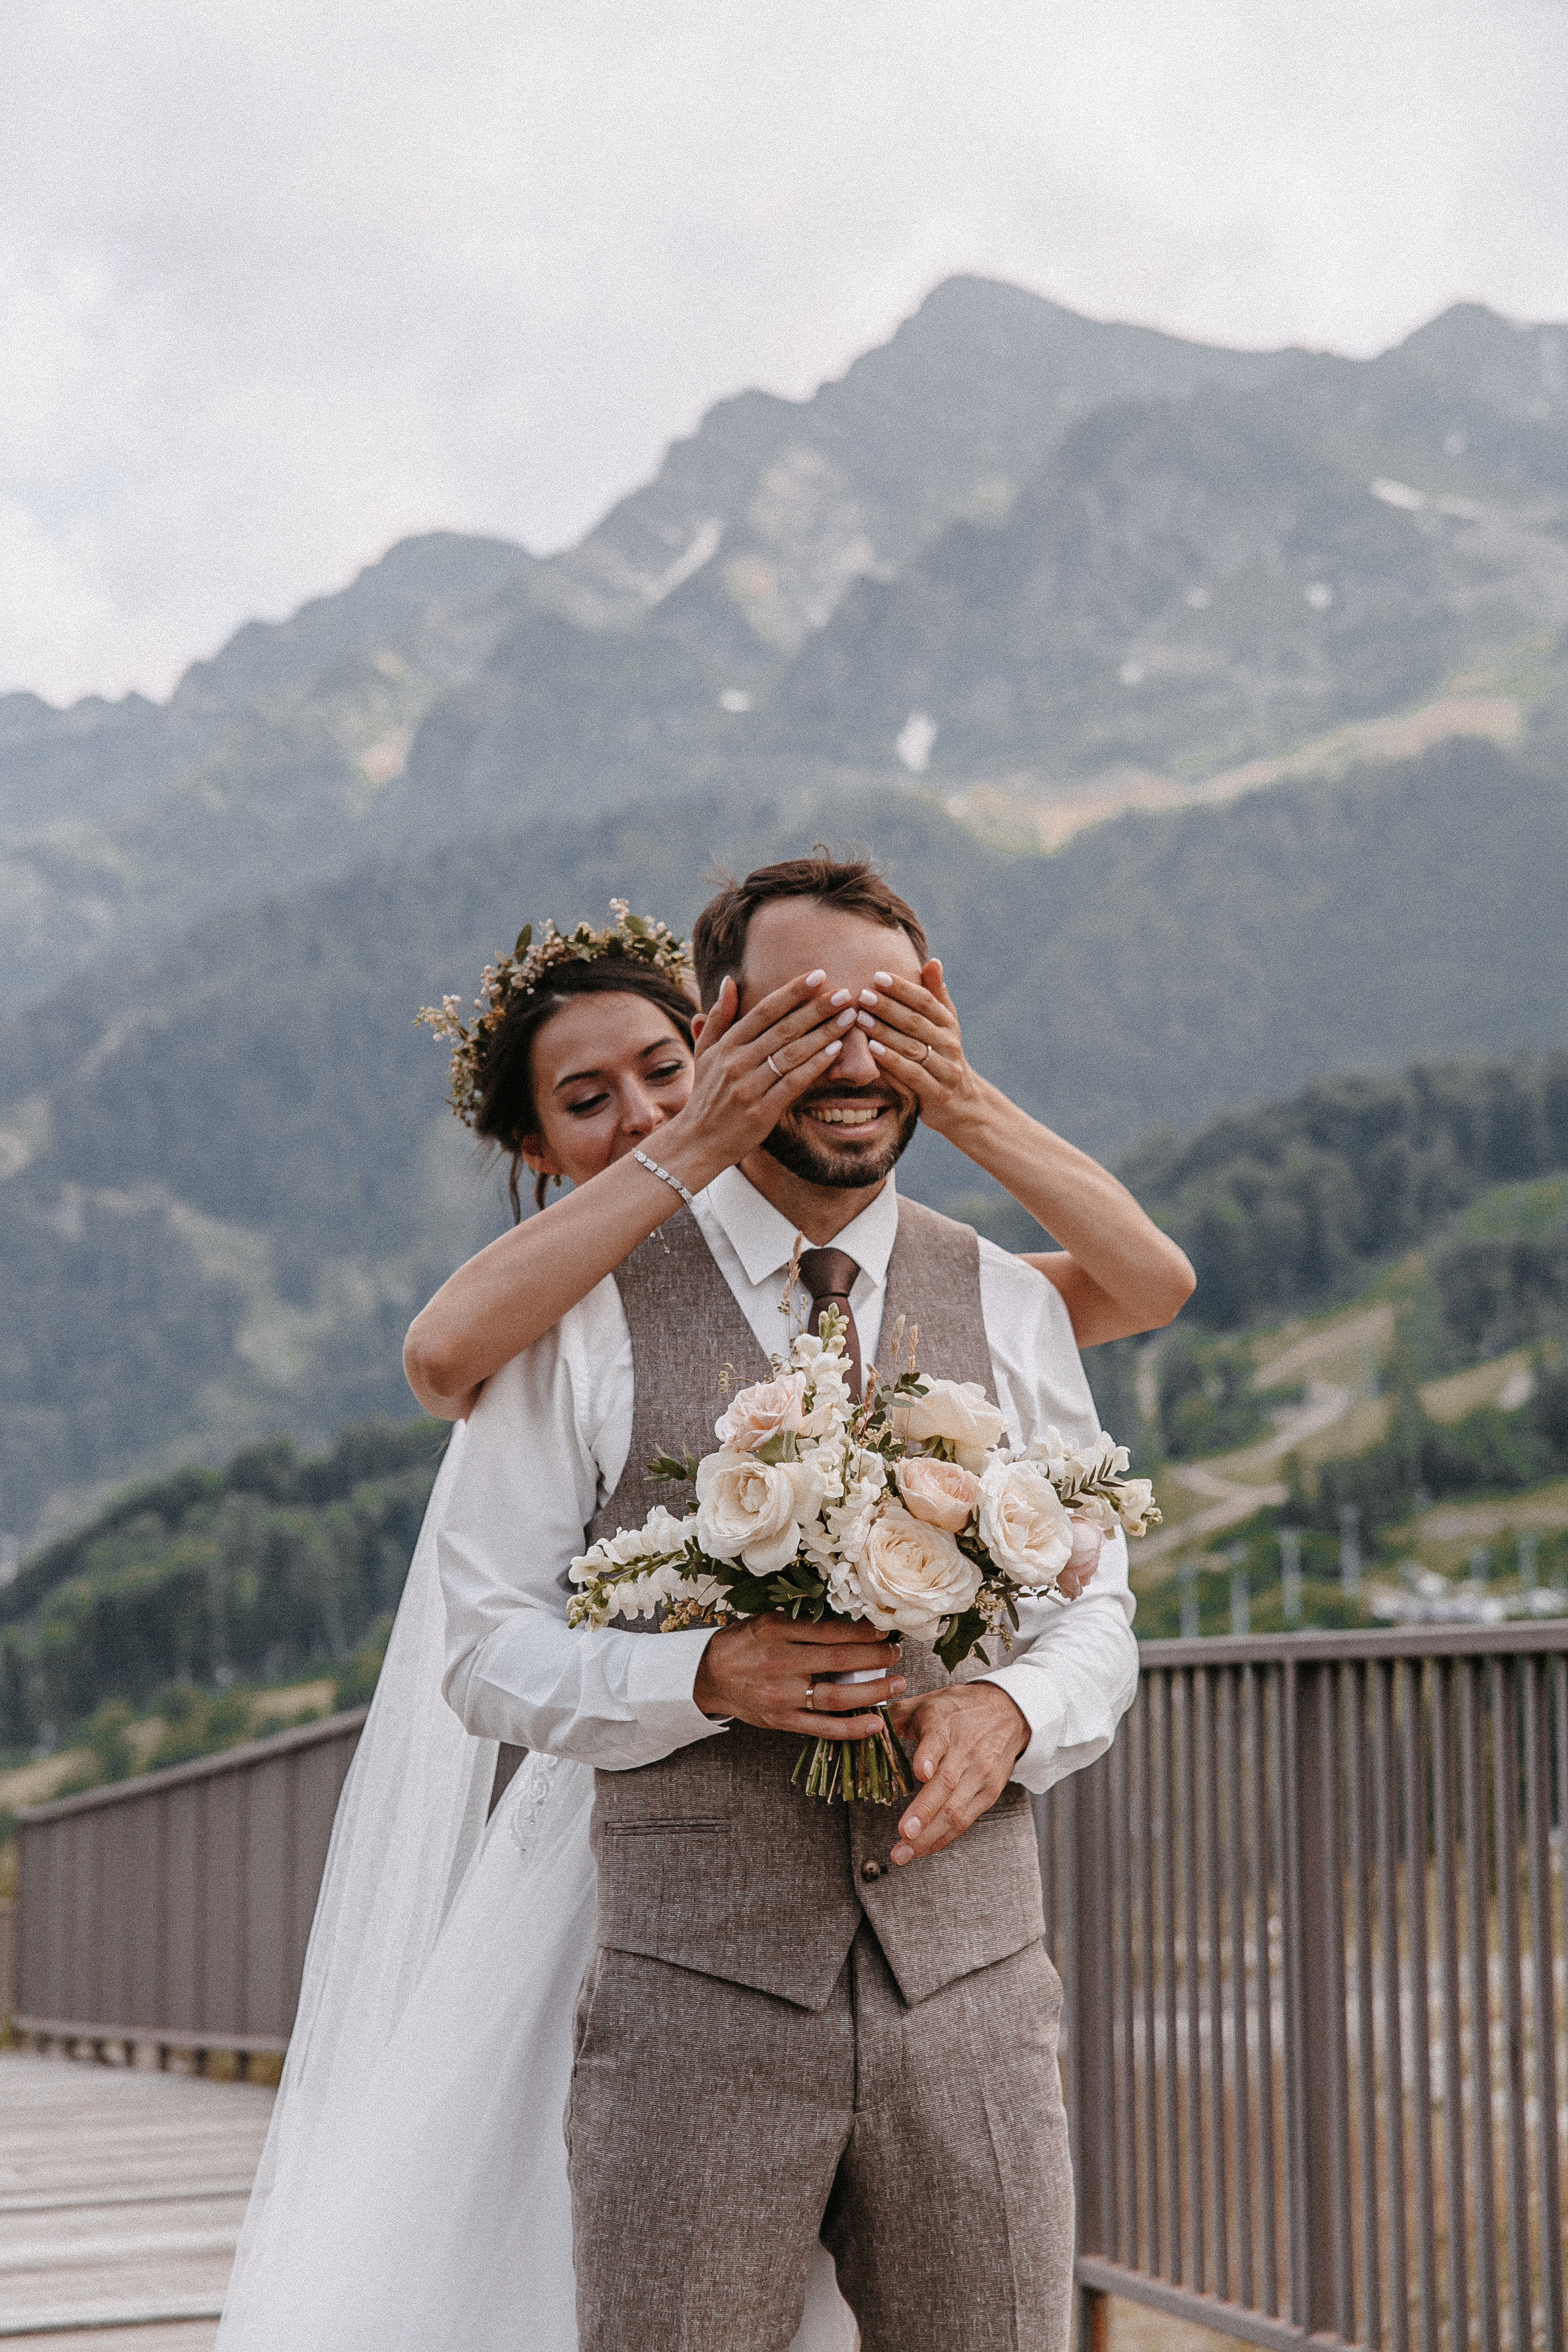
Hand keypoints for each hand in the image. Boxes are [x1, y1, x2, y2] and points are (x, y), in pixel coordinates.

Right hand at [657, 973, 856, 1188]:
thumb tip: (729, 981)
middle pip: (784, 1028)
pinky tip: (835, 1052)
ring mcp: (749, 1087)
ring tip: (848, 1018)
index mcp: (726, 1045)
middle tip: (845, 993)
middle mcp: (737, 1062)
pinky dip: (815, 1066)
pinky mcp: (762, 1111)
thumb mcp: (704, 1052)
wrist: (697, 1141)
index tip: (819, 975)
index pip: (765, 1010)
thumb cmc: (707, 1093)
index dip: (793, 992)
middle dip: (817, 1008)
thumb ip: (718, 1016)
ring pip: (792, 1053)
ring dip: (823, 1034)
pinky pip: (793, 1083)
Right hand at [693, 1613, 905, 1736]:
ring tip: (896, 1684)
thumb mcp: (766, 1621)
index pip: (829, 1631)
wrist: (708, 1676)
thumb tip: (849, 1622)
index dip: (862, 1631)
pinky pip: (822, 1728)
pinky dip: (851, 1728)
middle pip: (838, 1661)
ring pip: (836, 1697)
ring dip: (872, 1692)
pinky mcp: (781, 1721)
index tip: (885, 1629)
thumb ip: (801, 1623)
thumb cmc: (742, 1644)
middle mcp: (780, 1663)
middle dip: (875, 1658)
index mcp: (776, 1631)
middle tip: (896, 1654)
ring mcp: (781, 1696)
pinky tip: (875, 1723)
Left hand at [850, 960, 983, 1143]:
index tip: (878, 976)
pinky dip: (893, 1062)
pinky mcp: (937, 1093)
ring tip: (861, 1019)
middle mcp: (950, 1044)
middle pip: (916, 1022)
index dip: (903, 988)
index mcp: (949, 1024)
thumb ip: (936, 995)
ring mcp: (945, 1069)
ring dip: (885, 1032)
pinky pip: (913, 1075)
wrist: (963, 1104)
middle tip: (863, 995)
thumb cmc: (942, 1057)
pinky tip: (873, 1050)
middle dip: (888, 1007)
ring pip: (912, 1047)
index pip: (926, 1001)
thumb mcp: (944, 1026)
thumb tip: (933, 961)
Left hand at [884, 1682, 1028, 1863]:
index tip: (920, 1772)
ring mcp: (980, 1774)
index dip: (928, 1756)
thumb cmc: (959, 1709)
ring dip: (929, 1836)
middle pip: (947, 1783)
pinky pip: (965, 1821)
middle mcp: (966, 1750)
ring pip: (955, 1810)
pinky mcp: (990, 1792)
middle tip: (904, 1833)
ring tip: (904, 1853)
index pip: (938, 1739)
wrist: (1008, 1712)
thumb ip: (896, 1716)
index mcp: (945, 1724)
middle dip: (924, 1812)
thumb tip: (865, 1728)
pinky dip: (943, 1838)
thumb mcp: (927, 1702)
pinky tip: (923, 1849)